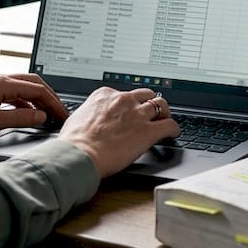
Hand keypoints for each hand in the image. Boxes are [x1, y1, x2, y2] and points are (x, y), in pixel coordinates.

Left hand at [0, 73, 66, 138]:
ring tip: (46, 114)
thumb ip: (19, 119)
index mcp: (1, 84)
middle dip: (49, 97)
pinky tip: (25, 113)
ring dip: (37, 99)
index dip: (54, 103)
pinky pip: (11, 92)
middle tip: (60, 112)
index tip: (63, 116)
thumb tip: (41, 116)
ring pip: (22, 87)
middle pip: (33, 83)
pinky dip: (23, 102)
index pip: (38, 90)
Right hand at [58, 87, 180, 177]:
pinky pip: (170, 125)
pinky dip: (173, 128)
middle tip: (150, 113)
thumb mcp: (77, 118)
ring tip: (164, 120)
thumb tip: (90, 119)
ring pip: (160, 104)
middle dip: (149, 103)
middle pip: (145, 94)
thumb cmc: (74, 142)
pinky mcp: (148, 131)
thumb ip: (90, 114)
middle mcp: (124, 100)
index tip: (130, 110)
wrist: (80, 154)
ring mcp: (138, 114)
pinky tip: (172, 133)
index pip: (124, 93)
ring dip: (164, 112)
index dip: (129, 103)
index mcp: (105, 95)